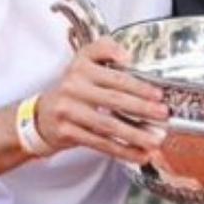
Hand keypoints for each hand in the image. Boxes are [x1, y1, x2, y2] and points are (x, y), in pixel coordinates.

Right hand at [36, 38, 168, 162]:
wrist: (41, 115)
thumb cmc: (72, 88)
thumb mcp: (84, 61)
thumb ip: (105, 50)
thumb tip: (126, 55)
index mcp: (81, 66)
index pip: (114, 76)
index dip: (138, 86)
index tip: (157, 94)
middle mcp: (73, 86)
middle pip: (114, 99)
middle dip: (142, 109)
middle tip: (162, 115)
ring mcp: (69, 110)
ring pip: (108, 125)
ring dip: (135, 134)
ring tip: (154, 139)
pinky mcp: (67, 132)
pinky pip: (100, 143)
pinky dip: (122, 150)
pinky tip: (139, 154)